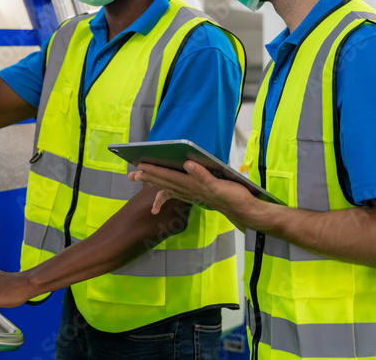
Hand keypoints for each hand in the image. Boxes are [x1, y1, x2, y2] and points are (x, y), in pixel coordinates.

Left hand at [130, 161, 257, 229]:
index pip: (169, 176)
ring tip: (141, 179)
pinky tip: (162, 191)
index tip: (140, 166)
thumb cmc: (234, 196)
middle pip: (165, 182)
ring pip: (169, 187)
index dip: (154, 171)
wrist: (243, 210)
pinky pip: (178, 193)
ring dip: (155, 182)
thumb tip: (187, 163)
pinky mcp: (197, 195)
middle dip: (148, 177)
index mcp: (193, 186)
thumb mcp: (220, 185)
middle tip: (132, 175)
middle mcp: (190, 191)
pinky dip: (168, 192)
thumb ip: (203, 175)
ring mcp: (192, 194)